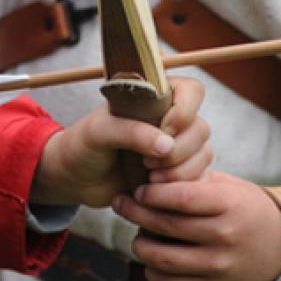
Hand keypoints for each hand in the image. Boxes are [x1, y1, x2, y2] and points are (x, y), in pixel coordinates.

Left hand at [31, 77, 210, 207]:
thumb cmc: (84, 144)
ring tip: (148, 177)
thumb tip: (166, 145)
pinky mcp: (177, 171)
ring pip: (203, 154)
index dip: (184, 112)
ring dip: (179, 171)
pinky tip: (154, 189)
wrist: (76, 178)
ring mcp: (176, 145)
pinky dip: (181, 186)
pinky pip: (199, 177)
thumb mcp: (99, 132)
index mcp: (154, 96)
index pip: (192, 90)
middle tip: (147, 161)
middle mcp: (170, 117)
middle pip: (200, 127)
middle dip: (178, 150)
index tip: (163, 130)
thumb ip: (131, 132)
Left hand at [113, 171, 280, 280]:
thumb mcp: (229, 186)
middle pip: (166, 225)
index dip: (153, 193)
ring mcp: (219, 265)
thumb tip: (151, 176)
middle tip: (121, 203)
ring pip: (162, 258)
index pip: (181, 198)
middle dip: (135, 212)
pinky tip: (150, 258)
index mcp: (229, 205)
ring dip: (140, 244)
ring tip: (137, 232)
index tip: (138, 189)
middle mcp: (224, 236)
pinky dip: (152, 272)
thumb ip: (194, 181)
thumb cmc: (247, 209)